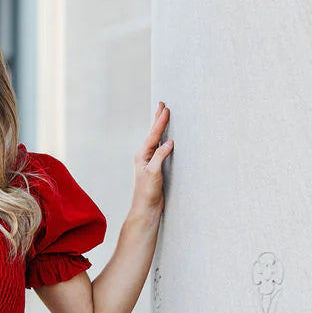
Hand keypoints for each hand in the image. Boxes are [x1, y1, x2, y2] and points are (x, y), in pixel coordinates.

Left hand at [131, 101, 172, 217]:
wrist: (146, 208)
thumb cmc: (147, 192)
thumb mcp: (154, 172)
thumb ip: (160, 156)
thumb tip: (169, 142)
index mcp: (142, 155)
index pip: (154, 135)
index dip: (160, 122)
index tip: (166, 109)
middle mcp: (145, 156)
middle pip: (153, 134)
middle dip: (158, 119)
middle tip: (162, 104)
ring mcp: (150, 161)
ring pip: (156, 140)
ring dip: (161, 127)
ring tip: (163, 115)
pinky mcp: (156, 168)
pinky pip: (161, 149)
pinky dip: (164, 140)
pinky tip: (167, 138)